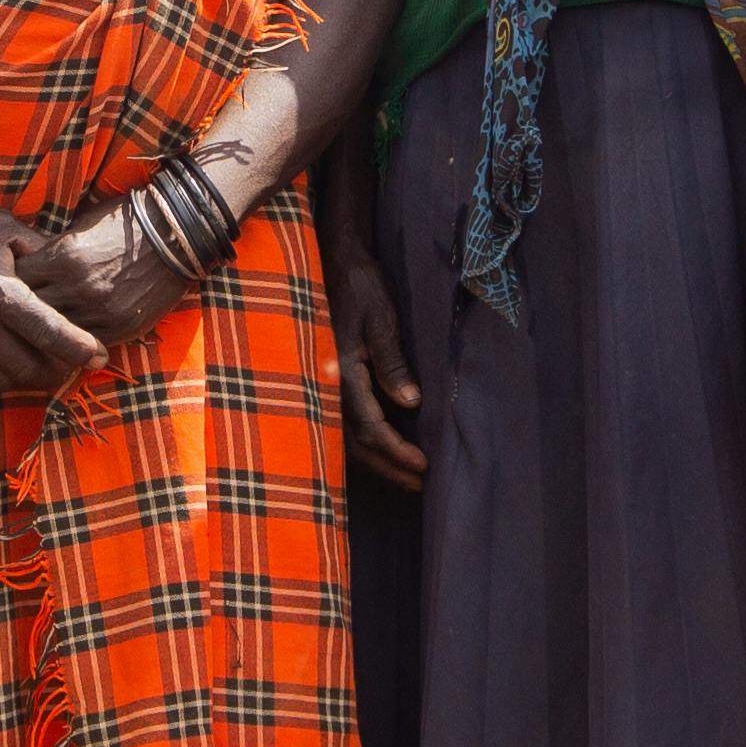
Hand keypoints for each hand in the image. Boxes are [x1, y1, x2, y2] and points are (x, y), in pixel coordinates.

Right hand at [0, 193, 101, 407]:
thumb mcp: (4, 226)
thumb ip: (41, 251)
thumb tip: (70, 272)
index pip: (49, 331)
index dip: (79, 349)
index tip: (98, 356)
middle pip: (29, 367)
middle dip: (57, 371)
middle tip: (68, 363)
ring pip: (0, 380)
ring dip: (24, 378)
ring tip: (36, 365)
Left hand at [11, 194, 196, 357]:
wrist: (175, 233)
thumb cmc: (125, 221)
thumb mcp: (82, 225)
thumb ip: (53, 249)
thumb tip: (27, 263)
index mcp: (62, 257)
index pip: (16, 280)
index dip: (10, 282)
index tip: (10, 283)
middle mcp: (77, 287)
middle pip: (29, 311)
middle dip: (21, 311)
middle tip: (14, 313)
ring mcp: (99, 310)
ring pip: (54, 333)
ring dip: (46, 331)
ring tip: (37, 331)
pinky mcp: (120, 327)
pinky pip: (85, 344)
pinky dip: (73, 342)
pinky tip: (66, 339)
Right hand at [325, 232, 427, 485]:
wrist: (331, 260)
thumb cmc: (360, 286)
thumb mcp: (381, 318)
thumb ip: (392, 361)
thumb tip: (410, 403)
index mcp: (340, 371)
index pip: (370, 426)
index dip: (396, 451)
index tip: (423, 467)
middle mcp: (326, 384)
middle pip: (355, 443)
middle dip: (389, 468)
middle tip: (420, 486)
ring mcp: (321, 384)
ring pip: (345, 439)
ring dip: (377, 462)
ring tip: (406, 478)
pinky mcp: (325, 380)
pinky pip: (341, 424)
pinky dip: (363, 444)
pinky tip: (382, 452)